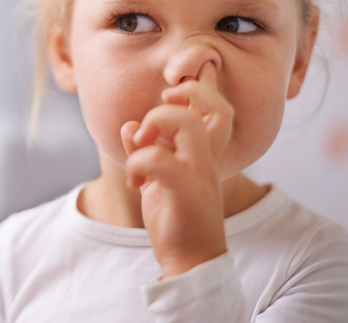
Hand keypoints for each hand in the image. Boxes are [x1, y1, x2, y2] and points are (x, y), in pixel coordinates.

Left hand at [120, 61, 233, 277]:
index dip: (199, 87)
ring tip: (140, 145)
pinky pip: (159, 158)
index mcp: (204, 152)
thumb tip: (129, 126)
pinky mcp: (185, 190)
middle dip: (174, 101)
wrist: (191, 260)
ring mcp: (199, 173)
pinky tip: (134, 181)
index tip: (169, 94)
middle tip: (147, 126)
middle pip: (213, 105)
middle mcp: (207, 158)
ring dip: (154, 124)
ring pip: (187, 123)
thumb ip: (145, 149)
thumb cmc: (177, 217)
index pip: (218, 106)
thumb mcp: (156, 178)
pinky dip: (137, 162)